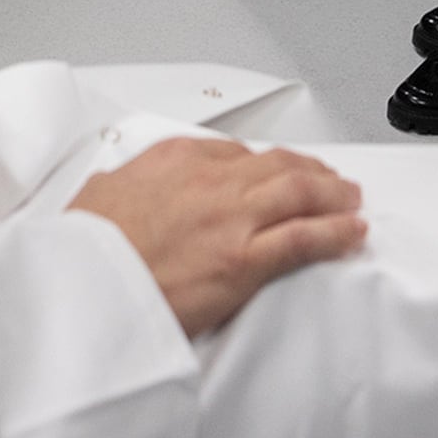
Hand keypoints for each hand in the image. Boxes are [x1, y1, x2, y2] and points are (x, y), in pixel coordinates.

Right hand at [69, 139, 365, 337]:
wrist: (85, 285)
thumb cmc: (86, 248)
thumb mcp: (97, 195)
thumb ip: (122, 186)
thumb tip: (119, 189)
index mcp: (172, 159)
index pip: (233, 153)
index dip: (263, 163)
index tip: (273, 170)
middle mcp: (209, 181)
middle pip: (277, 166)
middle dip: (310, 171)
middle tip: (328, 179)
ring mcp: (231, 219)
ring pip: (301, 193)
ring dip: (334, 195)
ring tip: (350, 200)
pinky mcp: (244, 261)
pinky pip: (305, 238)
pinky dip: (336, 233)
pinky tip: (352, 233)